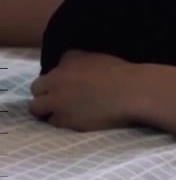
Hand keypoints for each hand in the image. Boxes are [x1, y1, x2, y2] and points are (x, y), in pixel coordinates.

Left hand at [28, 50, 175, 132]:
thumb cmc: (126, 74)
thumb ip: (83, 61)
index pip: (53, 69)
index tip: (68, 85)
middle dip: (46, 93)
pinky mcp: (64, 119)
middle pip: (37, 87)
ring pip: (36, 107)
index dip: (59, 79)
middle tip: (60, 100)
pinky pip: (52, 122)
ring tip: (62, 113)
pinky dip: (60, 122)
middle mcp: (57, 78)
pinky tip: (73, 121)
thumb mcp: (101, 58)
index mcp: (69, 60)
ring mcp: (57, 100)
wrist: (135, 92)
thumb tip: (77, 67)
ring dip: (46, 109)